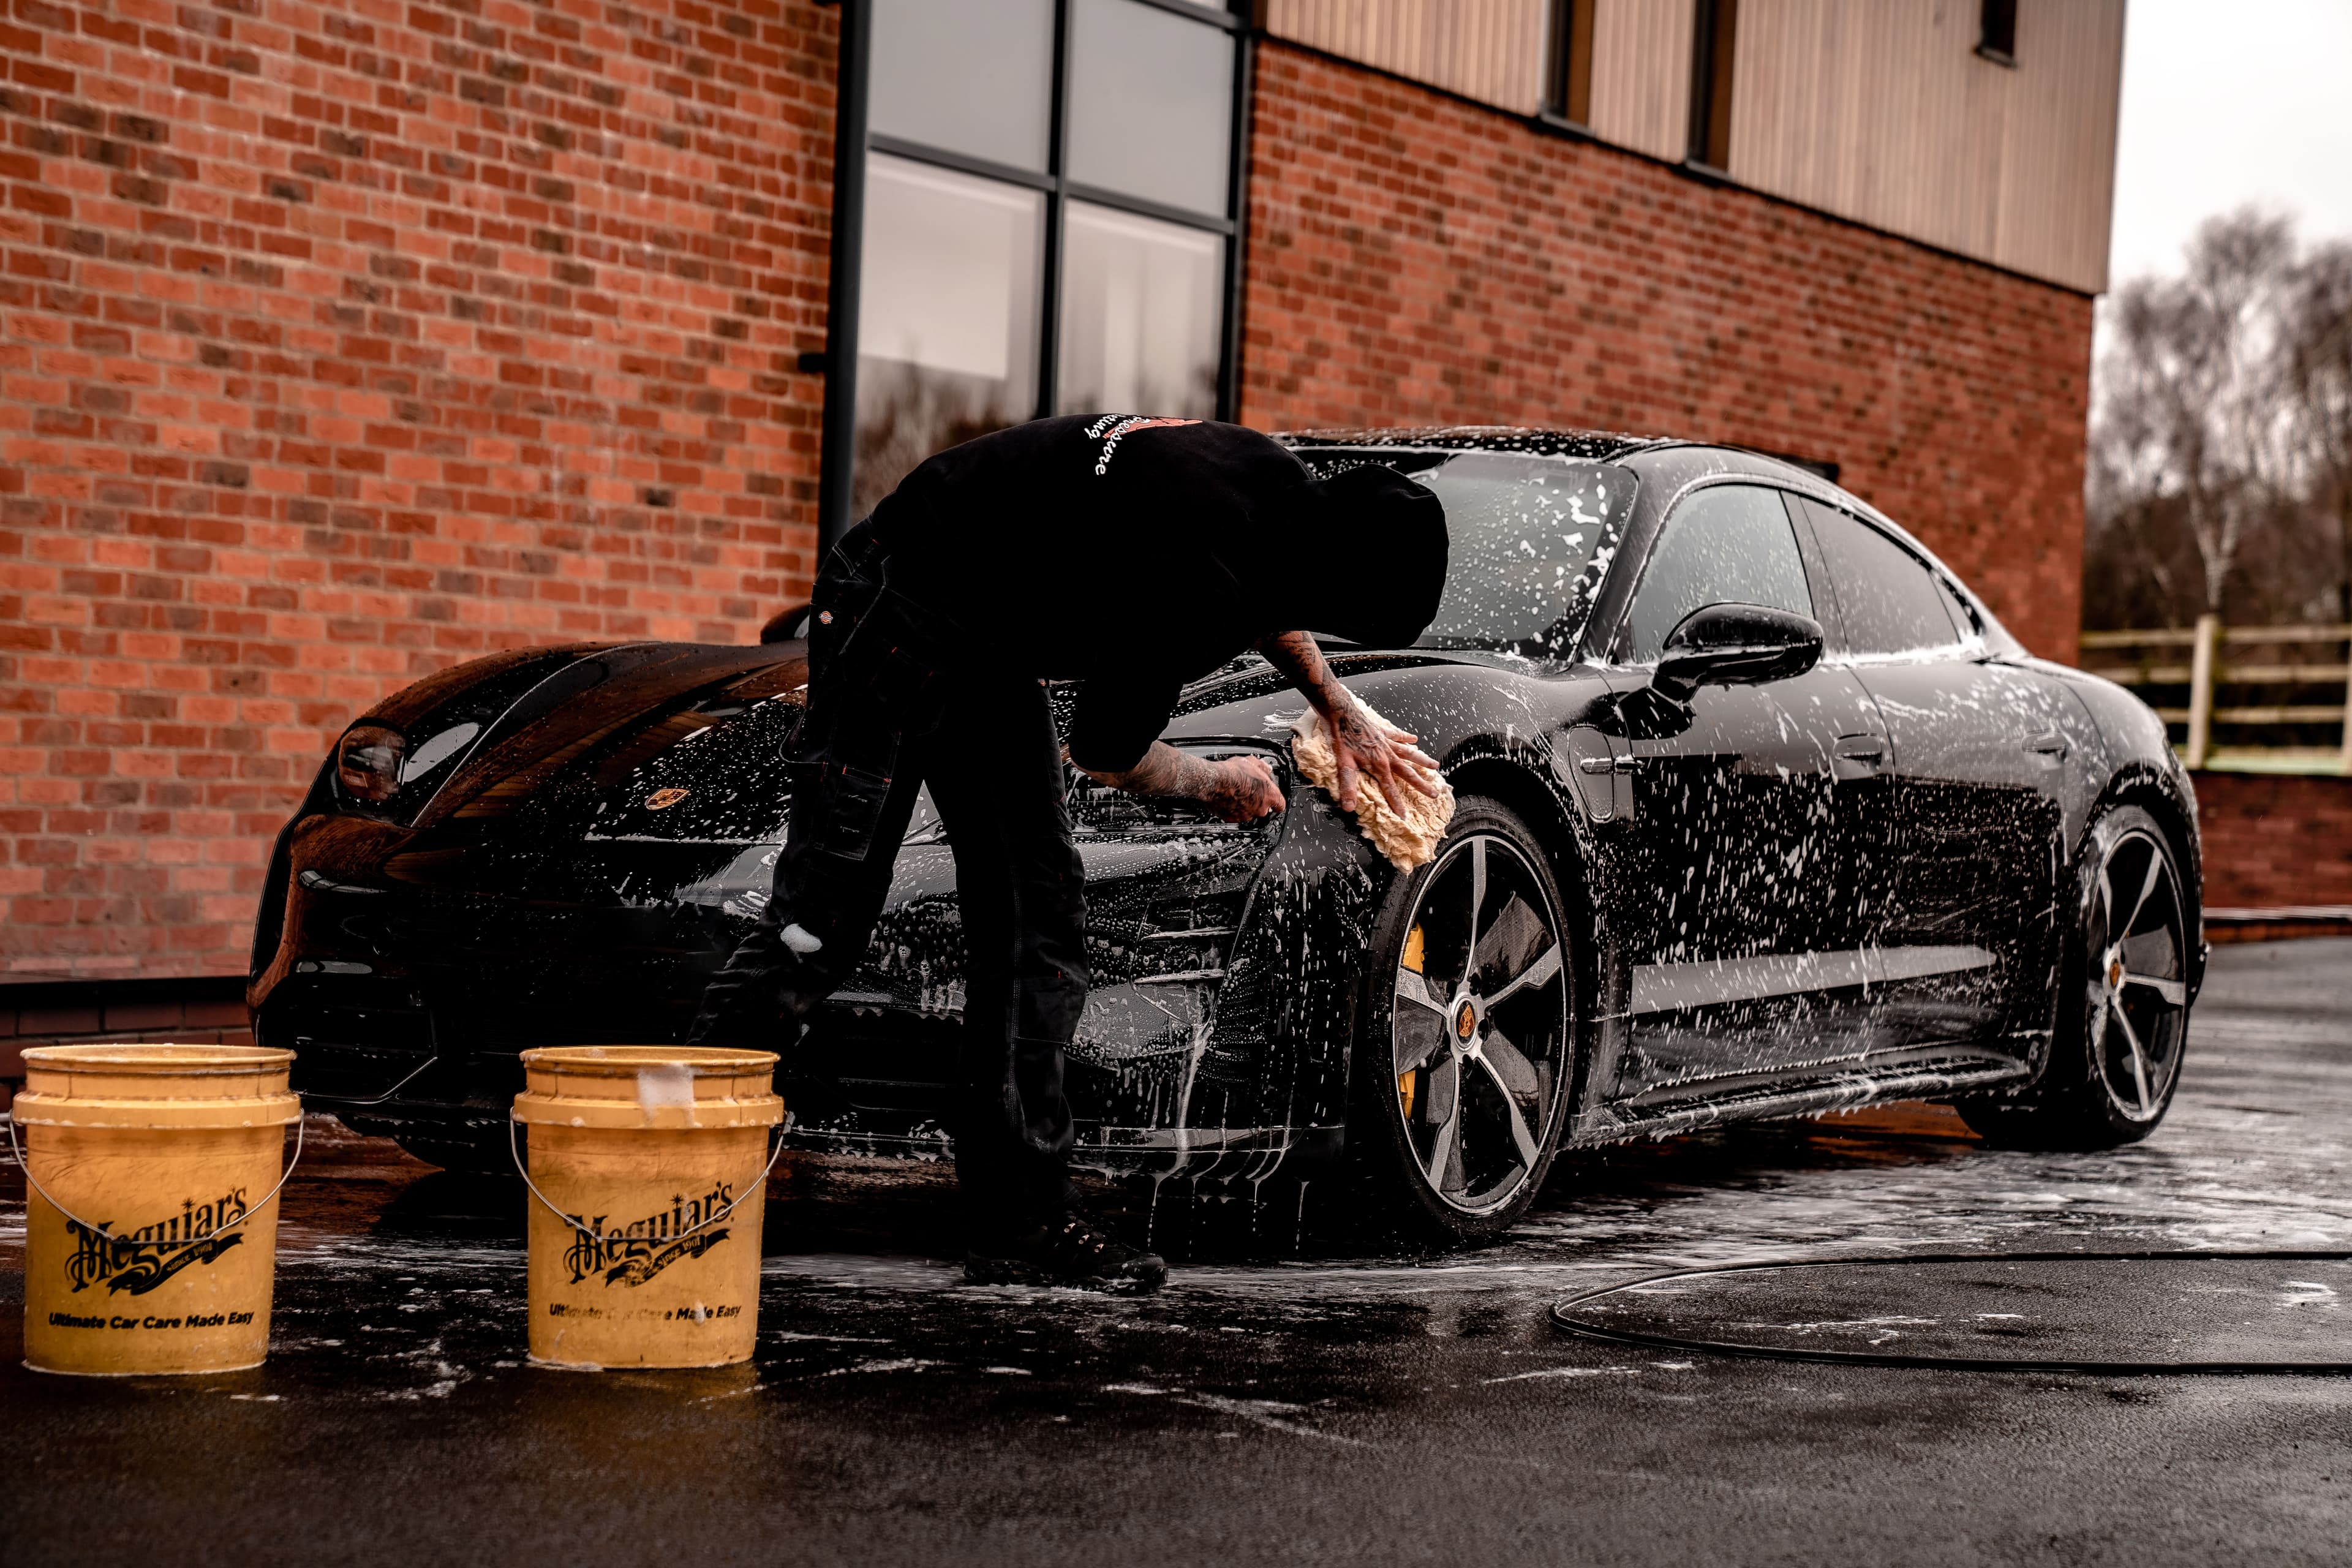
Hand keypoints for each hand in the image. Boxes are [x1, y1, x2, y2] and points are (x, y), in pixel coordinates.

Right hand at [1199, 755, 1284, 822]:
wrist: (1215, 782)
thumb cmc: (1234, 773)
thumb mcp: (1252, 762)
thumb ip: (1263, 767)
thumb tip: (1266, 768)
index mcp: (1270, 795)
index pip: (1280, 805)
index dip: (1275, 801)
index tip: (1271, 798)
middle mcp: (1260, 808)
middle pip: (1264, 808)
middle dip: (1257, 800)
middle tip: (1249, 790)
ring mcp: (1246, 815)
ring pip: (1249, 812)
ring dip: (1245, 805)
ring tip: (1236, 792)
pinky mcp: (1232, 818)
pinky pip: (1235, 815)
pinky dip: (1232, 809)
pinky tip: (1227, 798)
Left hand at [1323, 692, 1441, 815]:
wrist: (1342, 713)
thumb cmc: (1342, 738)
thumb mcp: (1343, 765)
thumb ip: (1348, 786)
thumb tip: (1349, 807)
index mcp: (1379, 765)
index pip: (1390, 789)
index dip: (1397, 804)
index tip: (1405, 817)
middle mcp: (1387, 755)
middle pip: (1408, 773)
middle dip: (1421, 785)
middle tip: (1434, 794)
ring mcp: (1387, 742)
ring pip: (1409, 754)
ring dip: (1422, 760)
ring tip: (1436, 766)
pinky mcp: (1383, 731)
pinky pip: (1398, 735)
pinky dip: (1407, 737)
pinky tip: (1415, 739)